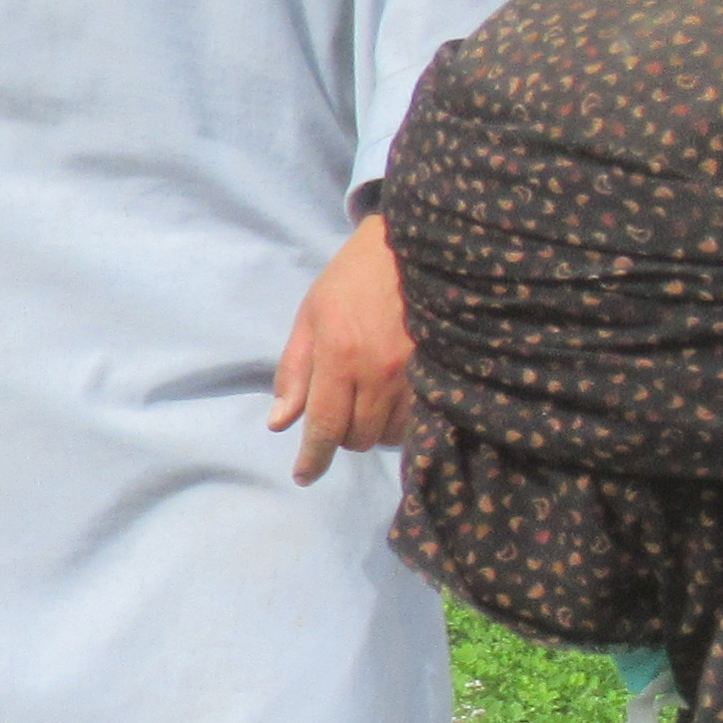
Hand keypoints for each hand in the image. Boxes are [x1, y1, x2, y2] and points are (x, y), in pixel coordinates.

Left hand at [268, 212, 413, 485]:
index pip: (324, 427)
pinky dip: (402, 422)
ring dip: (374, 430)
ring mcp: (416, 375)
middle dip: (342, 435)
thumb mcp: (310, 316)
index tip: (304, 475)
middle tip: (340, 410)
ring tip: (368, 404)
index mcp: (340, 357)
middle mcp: (379, 373)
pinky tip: (395, 404)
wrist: (413, 246)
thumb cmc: (352, 278)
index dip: (313, 458)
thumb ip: (294, 371)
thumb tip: (280, 424)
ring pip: (391, 435)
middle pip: (358, 438)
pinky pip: (419, 421)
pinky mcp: (443, 372)